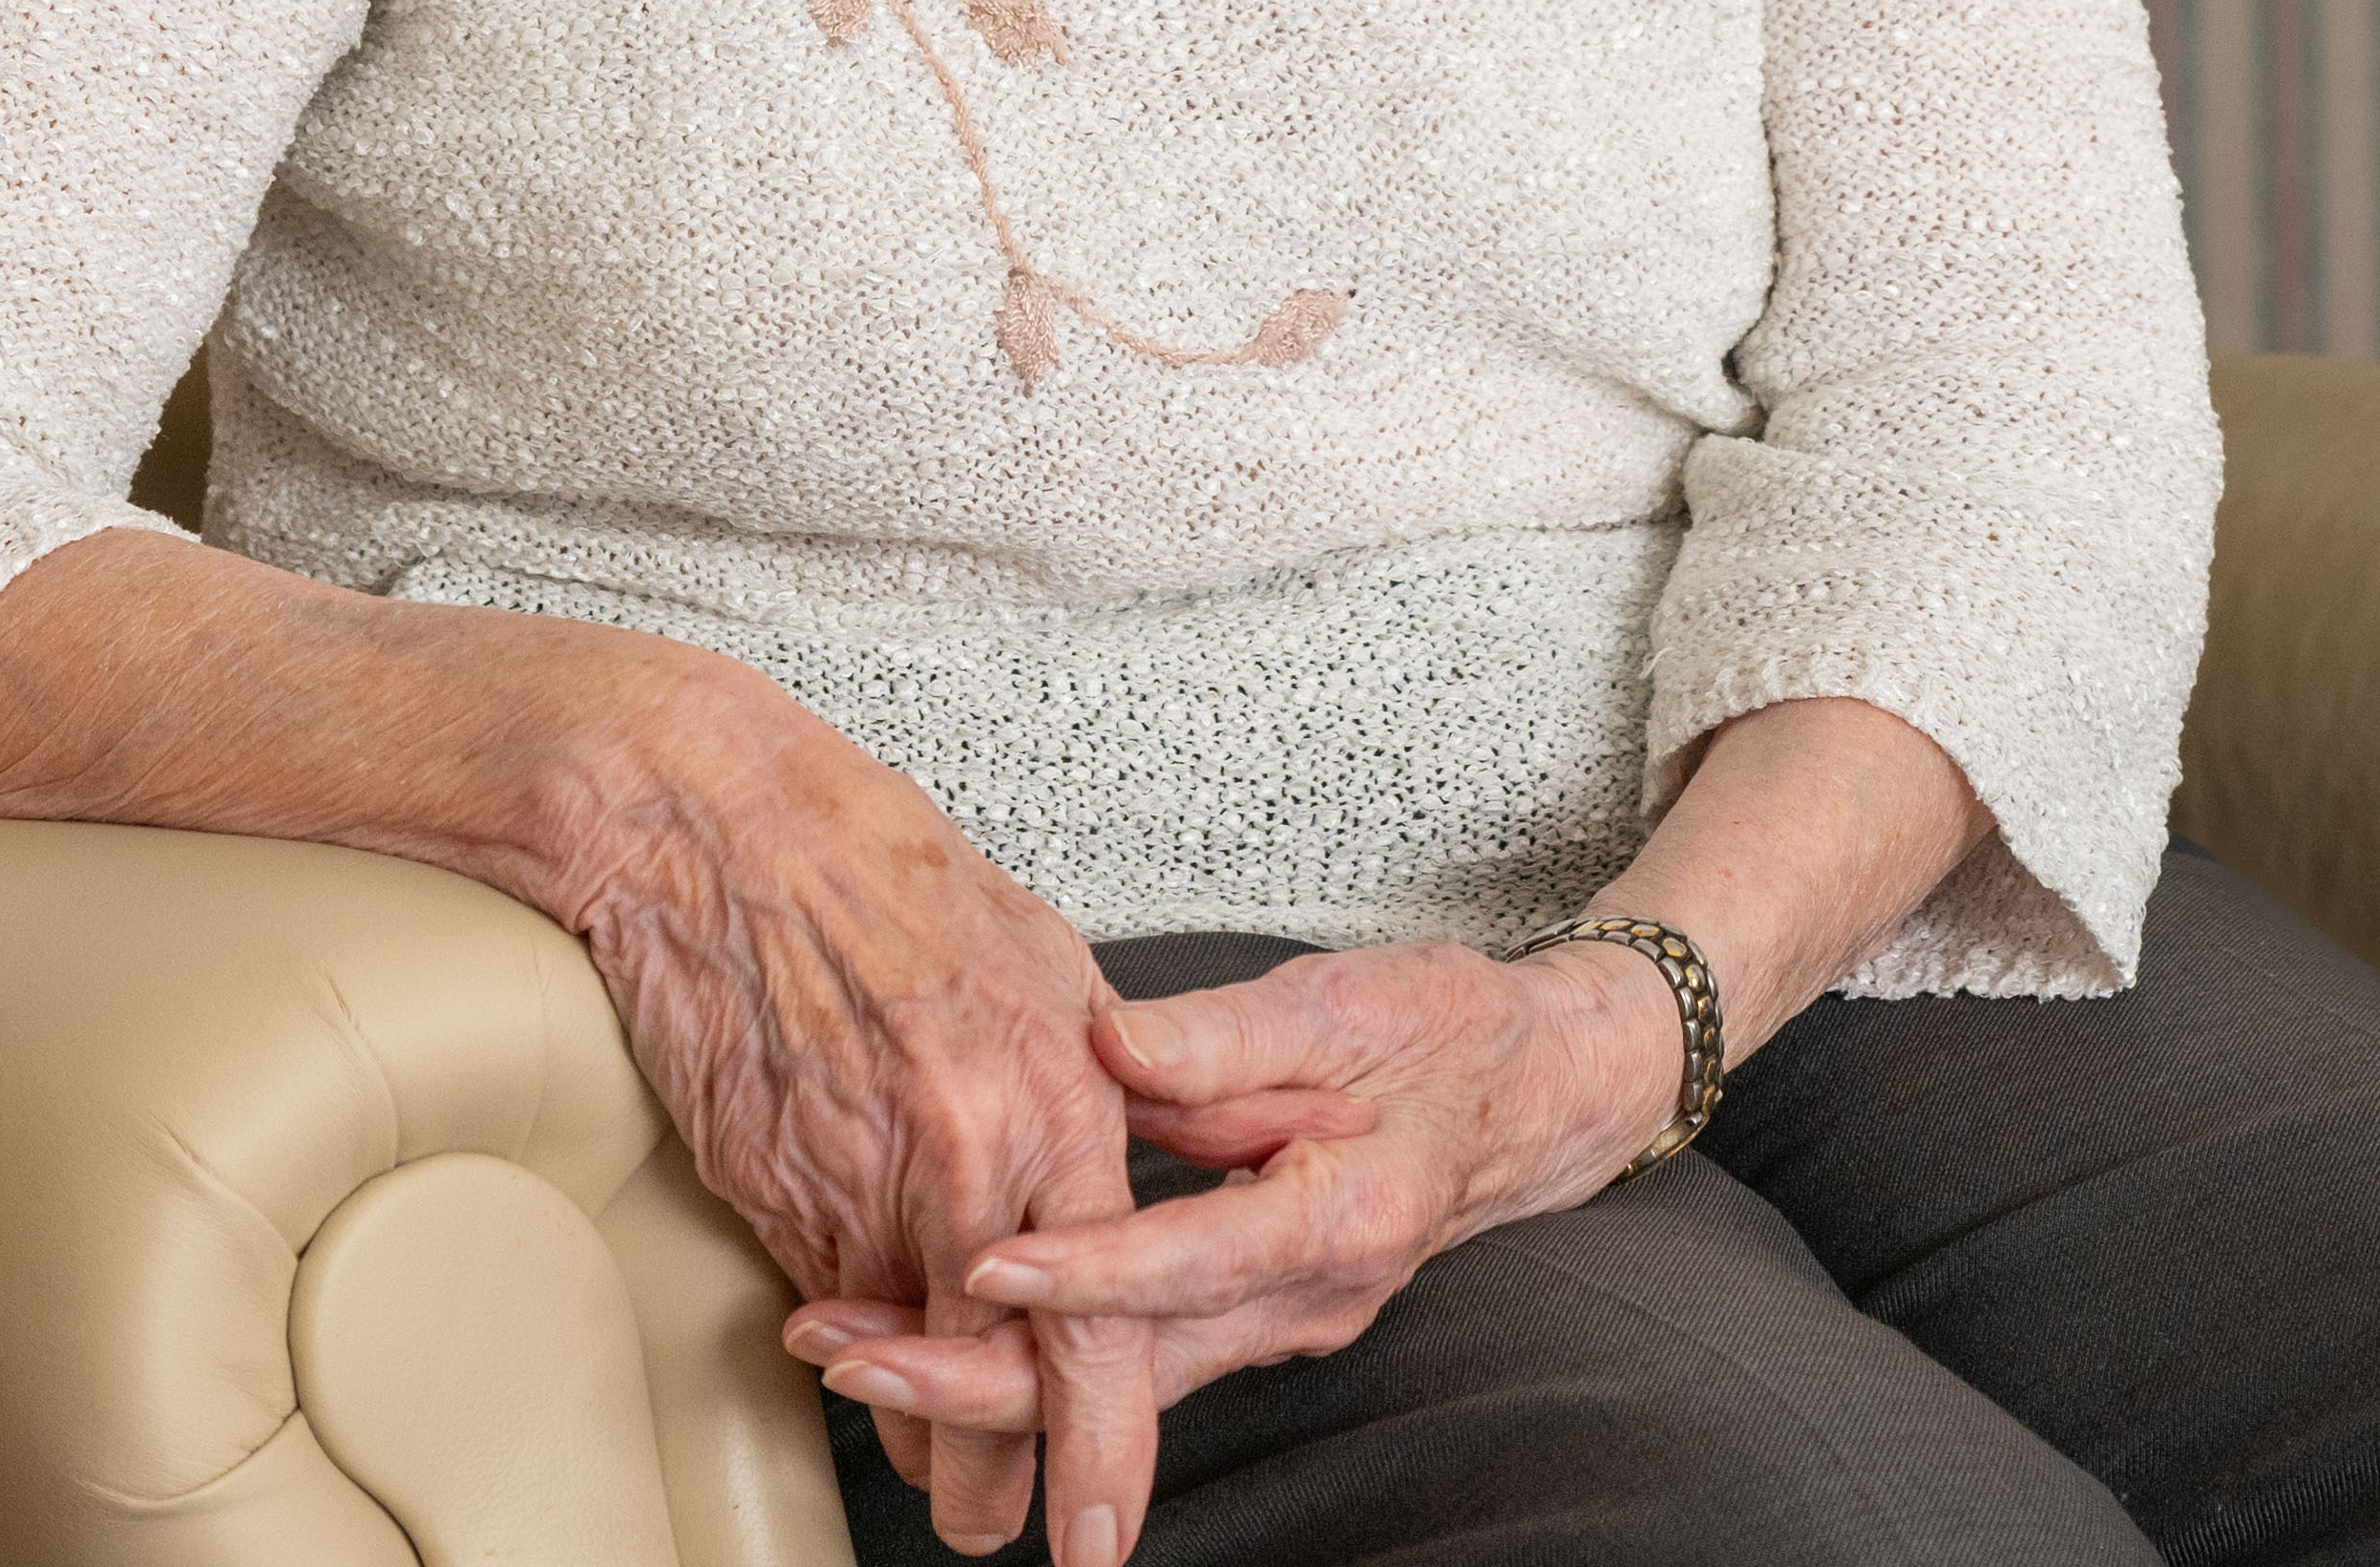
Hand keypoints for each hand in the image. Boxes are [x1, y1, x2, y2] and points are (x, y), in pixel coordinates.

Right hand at [530, 676, 1161, 1561]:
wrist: (713, 828)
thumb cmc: (883, 872)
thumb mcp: (1045, 959)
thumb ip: (1107, 1074)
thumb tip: (1167, 1138)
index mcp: (1054, 1095)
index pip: (1101, 1318)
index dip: (1107, 1446)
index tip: (1102, 1531)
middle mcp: (961, 1156)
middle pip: (1003, 1378)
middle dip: (1010, 1482)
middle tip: (1013, 1528)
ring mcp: (853, 1184)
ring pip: (903, 1369)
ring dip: (925, 1432)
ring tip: (949, 1486)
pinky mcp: (769, 1192)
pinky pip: (827, 1317)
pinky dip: (855, 1358)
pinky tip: (867, 1369)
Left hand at [783, 939, 1684, 1448]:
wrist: (1538, 1098)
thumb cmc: (1450, 1034)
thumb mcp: (1348, 998)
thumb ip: (1227, 1032)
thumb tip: (1111, 1039)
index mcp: (1338, 1218)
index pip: (1190, 1261)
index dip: (1083, 1271)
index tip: (982, 1265)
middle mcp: (1303, 1298)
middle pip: (1124, 1370)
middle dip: (978, 1375)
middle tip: (847, 1352)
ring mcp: (1274, 1322)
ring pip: (1112, 1382)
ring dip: (979, 1374)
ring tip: (842, 1345)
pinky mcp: (1245, 1317)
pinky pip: (1128, 1359)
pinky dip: (1027, 1354)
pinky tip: (928, 1329)